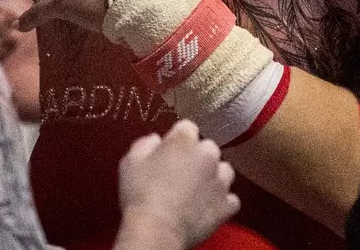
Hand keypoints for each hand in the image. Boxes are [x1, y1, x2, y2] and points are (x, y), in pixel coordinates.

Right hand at [116, 121, 238, 249]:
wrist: (156, 231)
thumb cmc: (140, 196)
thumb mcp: (130, 161)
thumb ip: (145, 143)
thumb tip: (154, 140)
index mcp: (184, 140)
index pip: (186, 129)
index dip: (176, 141)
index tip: (167, 154)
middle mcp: (208, 154)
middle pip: (207, 149)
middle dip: (195, 159)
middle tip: (177, 176)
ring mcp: (221, 180)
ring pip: (223, 171)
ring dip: (212, 178)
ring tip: (193, 193)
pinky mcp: (227, 204)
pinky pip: (229, 199)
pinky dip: (220, 203)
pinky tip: (204, 208)